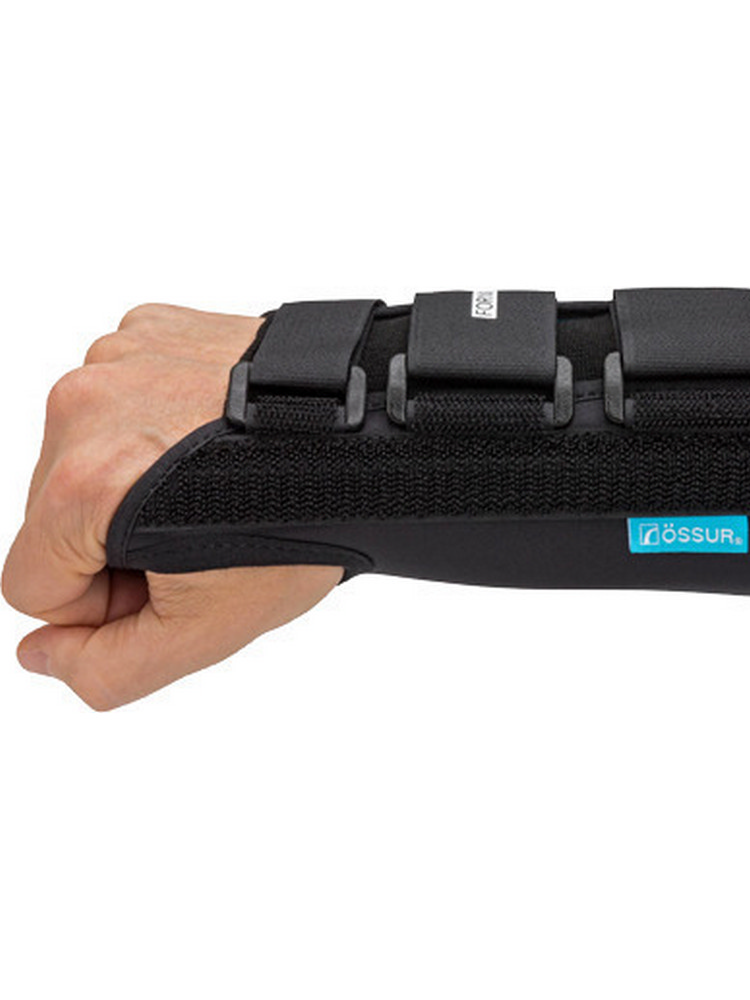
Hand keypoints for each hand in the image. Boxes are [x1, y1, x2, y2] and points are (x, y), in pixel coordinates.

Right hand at [2, 305, 342, 709]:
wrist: (375, 437)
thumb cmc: (303, 524)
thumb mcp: (208, 631)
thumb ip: (105, 667)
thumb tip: (38, 652)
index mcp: (81, 483)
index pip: (34, 586)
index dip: (105, 605)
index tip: (173, 582)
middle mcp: (83, 404)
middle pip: (55, 516)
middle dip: (117, 541)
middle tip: (205, 534)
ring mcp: (116, 356)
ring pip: (85, 456)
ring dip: (135, 480)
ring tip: (218, 482)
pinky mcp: (148, 325)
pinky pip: (120, 400)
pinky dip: (157, 425)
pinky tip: (215, 439)